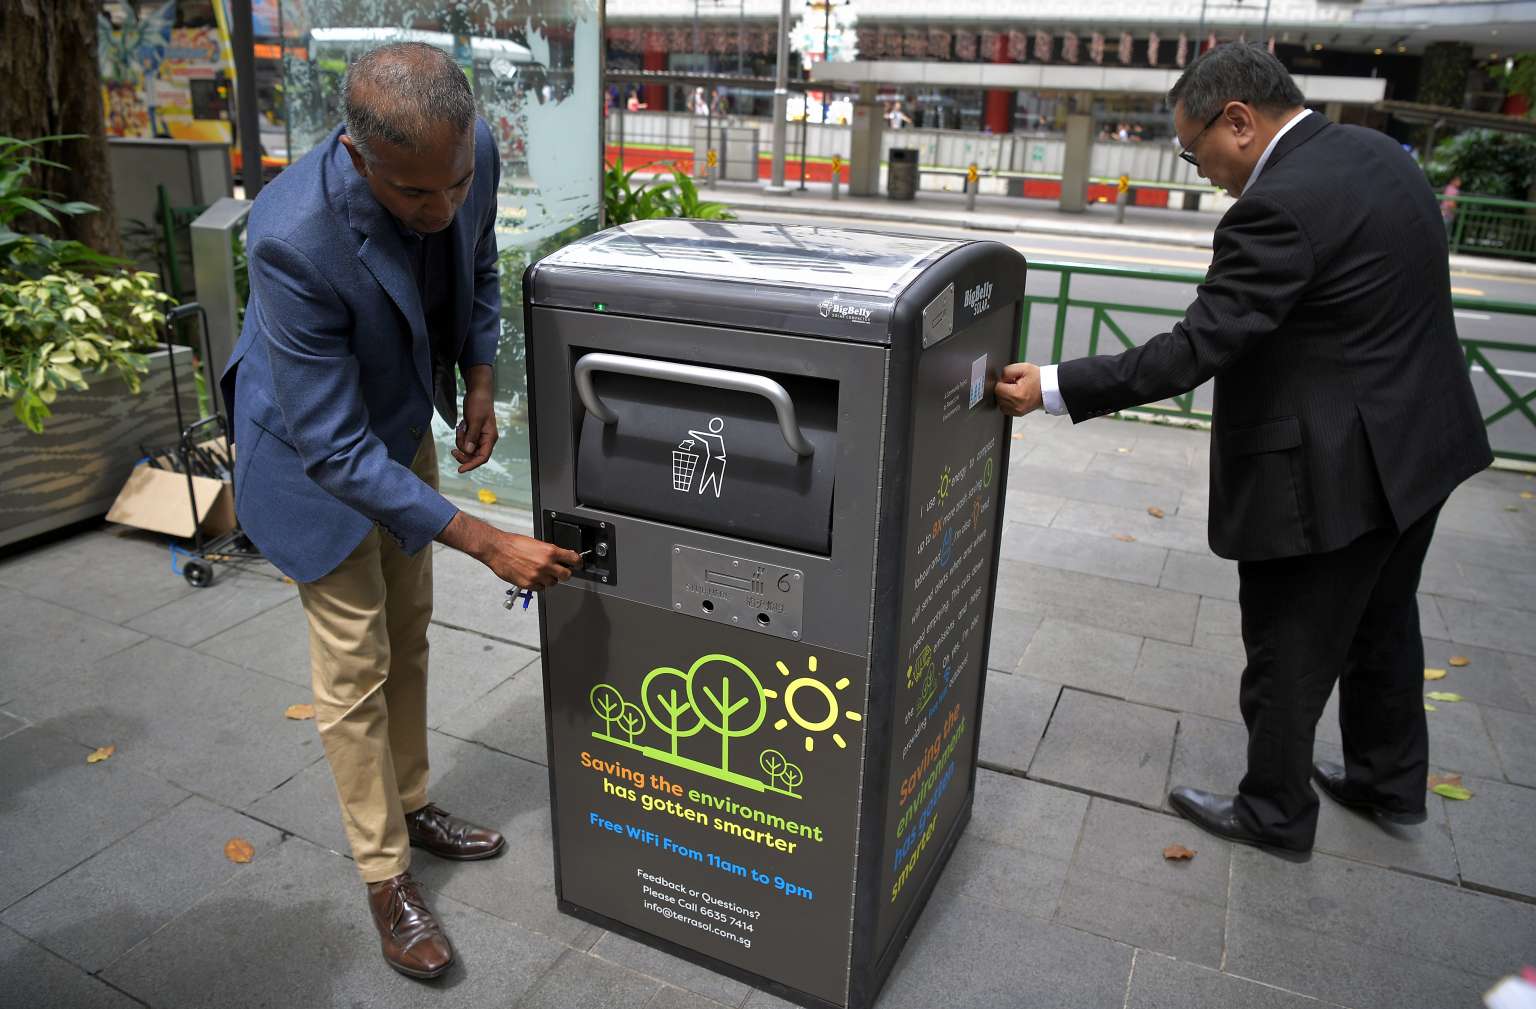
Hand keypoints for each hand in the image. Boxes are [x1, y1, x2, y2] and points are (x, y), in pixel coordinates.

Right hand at [437, 512, 581, 589]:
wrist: (497, 549)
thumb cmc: (514, 543)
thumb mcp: (537, 543)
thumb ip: (549, 551)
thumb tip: (560, 557)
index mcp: (549, 551)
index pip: (572, 559)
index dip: (577, 562)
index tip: (578, 564)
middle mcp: (545, 564)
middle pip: (566, 575)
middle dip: (565, 573)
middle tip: (561, 571)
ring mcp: (537, 575)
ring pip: (553, 583)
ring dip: (550, 579)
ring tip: (542, 573)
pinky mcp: (528, 584)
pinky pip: (541, 588)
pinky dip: (539, 585)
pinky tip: (534, 577)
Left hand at [453, 365, 496, 472]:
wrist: (478, 392)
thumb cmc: (479, 404)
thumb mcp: (474, 419)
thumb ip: (471, 436)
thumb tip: (468, 451)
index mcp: (490, 438)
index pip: (482, 457)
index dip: (472, 465)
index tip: (460, 470)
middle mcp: (486, 439)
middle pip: (473, 456)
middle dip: (463, 453)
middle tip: (452, 450)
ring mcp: (479, 437)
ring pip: (467, 449)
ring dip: (460, 442)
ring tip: (460, 428)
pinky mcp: (473, 433)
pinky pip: (465, 441)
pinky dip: (460, 437)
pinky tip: (461, 426)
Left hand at [994, 362, 1042, 416]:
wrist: (1049, 388)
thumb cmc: (1039, 379)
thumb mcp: (1023, 368)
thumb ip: (1007, 371)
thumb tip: (1000, 378)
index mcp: (1017, 394)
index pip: (997, 388)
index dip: (1002, 382)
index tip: (1011, 380)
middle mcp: (1016, 405)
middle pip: (998, 396)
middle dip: (1004, 389)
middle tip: (1014, 384)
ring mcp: (1018, 411)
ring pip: (1000, 403)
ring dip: (1005, 396)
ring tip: (1016, 390)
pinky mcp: (1019, 413)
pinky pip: (1005, 408)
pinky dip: (1008, 402)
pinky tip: (1016, 396)